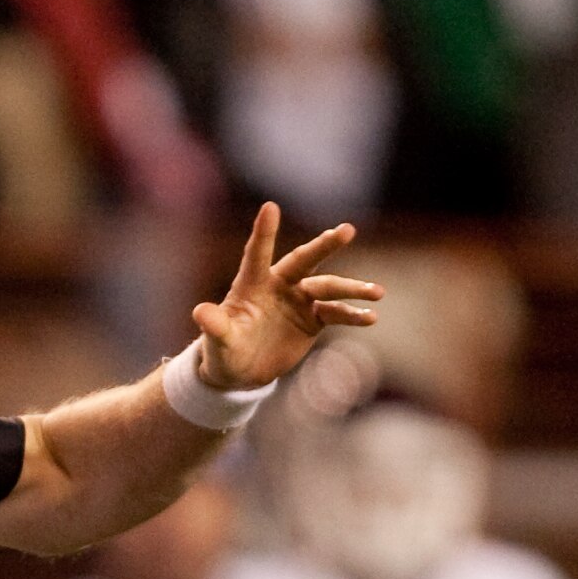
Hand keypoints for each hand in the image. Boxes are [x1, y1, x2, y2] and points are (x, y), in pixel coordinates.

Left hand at [193, 204, 381, 391]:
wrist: (241, 372)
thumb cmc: (223, 351)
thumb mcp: (217, 342)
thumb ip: (214, 325)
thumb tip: (200, 312)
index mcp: (252, 284)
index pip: (257, 254)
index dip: (264, 232)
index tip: (270, 206)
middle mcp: (279, 286)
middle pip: (303, 260)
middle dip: (324, 246)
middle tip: (346, 230)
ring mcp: (298, 300)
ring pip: (328, 287)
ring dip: (352, 289)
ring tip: (377, 292)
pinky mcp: (312, 319)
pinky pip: (336, 313)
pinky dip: (353, 315)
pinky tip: (371, 317)